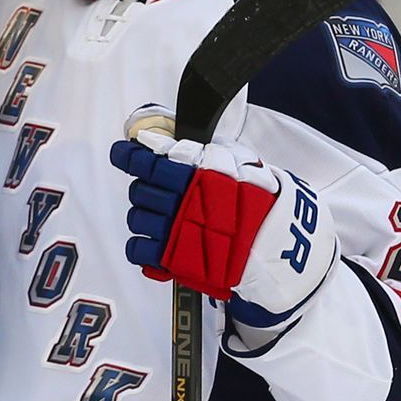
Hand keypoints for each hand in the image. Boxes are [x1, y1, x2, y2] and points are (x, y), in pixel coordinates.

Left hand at [109, 106, 335, 330]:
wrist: (277, 247)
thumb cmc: (261, 203)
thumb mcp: (239, 163)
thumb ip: (201, 152)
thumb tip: (160, 141)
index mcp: (193, 176)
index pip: (148, 162)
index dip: (130, 156)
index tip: (123, 153)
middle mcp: (179, 202)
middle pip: (139, 191)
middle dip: (144, 190)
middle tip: (159, 195)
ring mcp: (174, 232)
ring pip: (136, 219)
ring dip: (144, 218)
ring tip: (162, 221)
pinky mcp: (173, 259)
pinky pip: (138, 251)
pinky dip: (141, 248)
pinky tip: (155, 245)